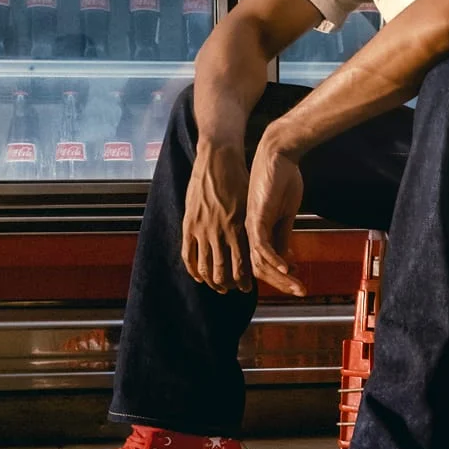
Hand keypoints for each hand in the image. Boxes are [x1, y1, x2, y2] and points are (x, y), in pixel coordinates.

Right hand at [182, 142, 252, 293]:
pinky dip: (193, 269)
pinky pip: (188, 253)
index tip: (247, 286)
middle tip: (232, 290)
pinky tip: (197, 276)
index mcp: (239, 227)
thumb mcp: (251, 204)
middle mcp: (221, 231)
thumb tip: (260, 244)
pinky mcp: (189, 223)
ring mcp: (203, 229)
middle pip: (224, 269)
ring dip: (212, 280)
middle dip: (229, 284)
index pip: (243, 262)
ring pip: (206, 266)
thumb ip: (252, 225)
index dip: (245, 278)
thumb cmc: (239, 179)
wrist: (218, 159)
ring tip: (216, 286)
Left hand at [246, 133, 306, 296]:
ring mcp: (251, 225)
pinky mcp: (256, 217)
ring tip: (298, 286)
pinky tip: (288, 268)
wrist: (278, 154)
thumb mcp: (284, 214)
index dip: (279, 278)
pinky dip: (274, 259)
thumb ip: (282, 234)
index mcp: (255, 231)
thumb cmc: (282, 179)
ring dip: (280, 277)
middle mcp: (250, 232)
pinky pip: (262, 245)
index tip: (295, 285)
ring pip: (261, 261)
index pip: (262, 263)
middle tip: (300, 292)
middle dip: (281, 284)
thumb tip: (284, 257)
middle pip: (260, 268)